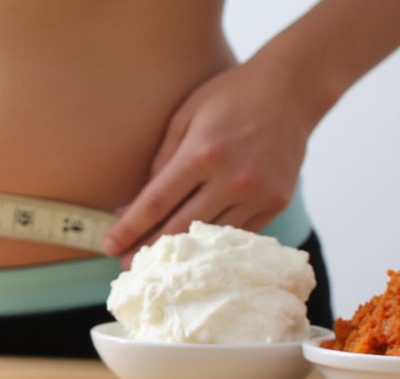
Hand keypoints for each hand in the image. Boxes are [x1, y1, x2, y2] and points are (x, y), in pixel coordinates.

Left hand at [101, 59, 315, 267]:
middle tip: (124, 267)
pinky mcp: (276, 202)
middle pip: (179, 227)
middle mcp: (232, 178)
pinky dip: (212, 244)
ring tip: (155, 264)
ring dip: (179, 254)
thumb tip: (131, 206)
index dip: (129, 228)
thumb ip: (160, 162)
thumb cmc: (229, 98)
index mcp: (203, 153)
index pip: (156, 202)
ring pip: (209, 237)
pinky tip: (193, 253)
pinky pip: (237, 234)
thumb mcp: (185, 117)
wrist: (292, 91)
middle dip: (147, 249)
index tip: (107, 246)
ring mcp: (257, 194)